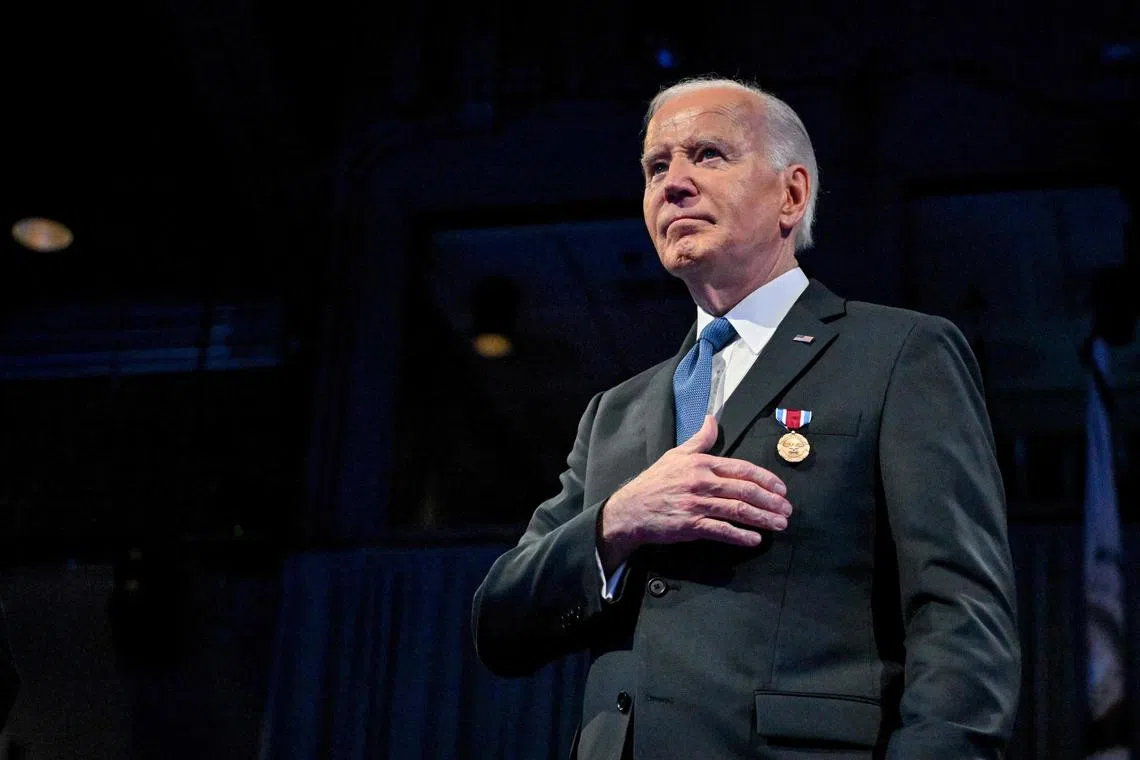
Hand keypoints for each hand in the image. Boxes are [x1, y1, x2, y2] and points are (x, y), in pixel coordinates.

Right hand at [598, 415, 791, 571]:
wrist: (630, 509)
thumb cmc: (654, 482)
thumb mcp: (676, 455)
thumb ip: (699, 439)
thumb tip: (712, 420)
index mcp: (701, 463)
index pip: (741, 468)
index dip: (765, 478)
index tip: (781, 488)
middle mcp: (701, 482)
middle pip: (745, 490)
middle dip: (770, 500)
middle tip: (786, 509)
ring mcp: (697, 504)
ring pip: (738, 510)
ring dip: (763, 518)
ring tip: (779, 524)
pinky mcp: (691, 526)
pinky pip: (722, 531)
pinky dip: (741, 536)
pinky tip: (755, 540)